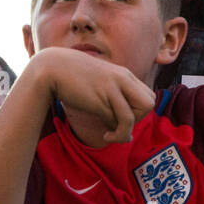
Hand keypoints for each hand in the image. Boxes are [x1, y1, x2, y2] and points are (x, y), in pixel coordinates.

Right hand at [38, 49, 155, 142]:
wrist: (53, 68)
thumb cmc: (75, 77)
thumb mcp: (100, 83)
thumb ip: (112, 98)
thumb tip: (118, 127)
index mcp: (125, 75)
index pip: (150, 96)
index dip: (141, 111)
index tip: (124, 116)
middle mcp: (122, 80)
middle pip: (150, 104)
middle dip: (139, 119)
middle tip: (120, 123)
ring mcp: (111, 89)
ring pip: (134, 116)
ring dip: (125, 133)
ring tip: (111, 136)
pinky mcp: (98, 100)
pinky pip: (115, 121)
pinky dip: (115, 134)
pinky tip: (105, 135)